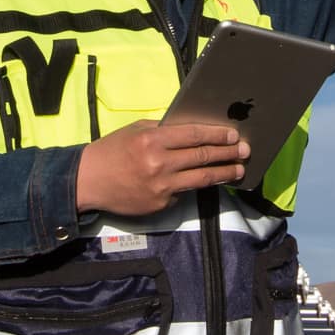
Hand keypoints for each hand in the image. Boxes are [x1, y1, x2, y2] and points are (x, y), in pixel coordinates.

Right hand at [76, 120, 248, 216]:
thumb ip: (164, 131)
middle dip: (228, 154)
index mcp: (153, 140)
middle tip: (245, 151)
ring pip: (201, 178)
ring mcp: (162, 187)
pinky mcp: (161, 204)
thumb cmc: (113, 150)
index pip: (194, 135)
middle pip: (202, 157)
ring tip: (238, 170)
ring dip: (224, 174)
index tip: (233, 135)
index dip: (217, 135)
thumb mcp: (136, 131)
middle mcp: (160, 163)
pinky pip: (183, 193)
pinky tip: (206, 181)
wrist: (89, 181)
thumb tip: (194, 131)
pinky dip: (194, 185)